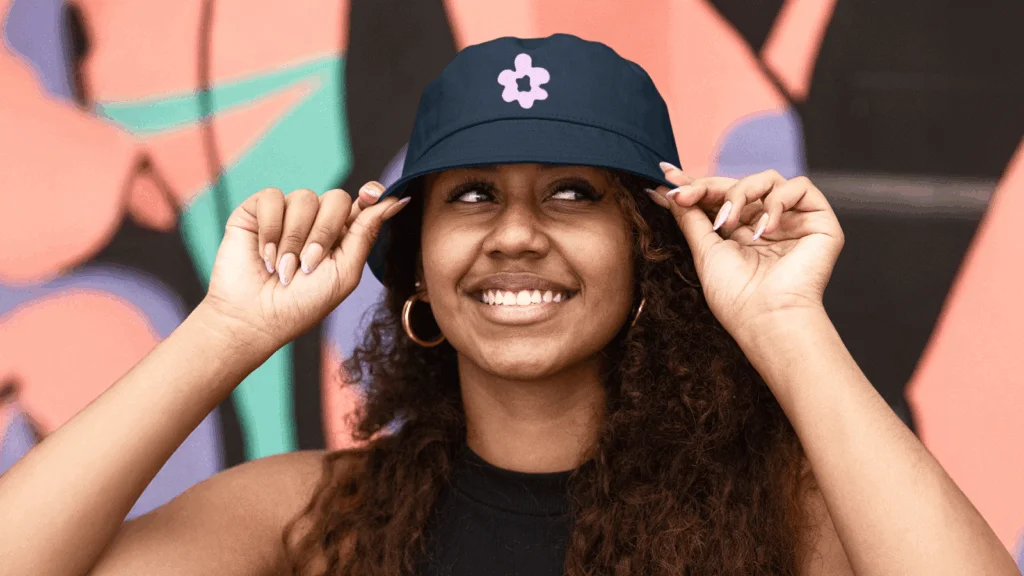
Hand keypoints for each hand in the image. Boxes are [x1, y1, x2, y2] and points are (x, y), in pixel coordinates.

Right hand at [200, 183, 408, 352]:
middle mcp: (316, 220)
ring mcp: (287, 214)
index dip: (371, 193)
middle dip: (324, 232)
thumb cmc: (302, 304)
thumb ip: (366, 234)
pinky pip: (272, 197)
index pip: (363, 202)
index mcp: (342, 235)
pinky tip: (266, 255)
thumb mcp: (344, 272)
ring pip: (304, 197)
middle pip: (336, 198)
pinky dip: (270, 229)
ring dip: (294, 238)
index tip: (372, 195)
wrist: (255, 318)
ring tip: (283, 268)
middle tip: (308, 265)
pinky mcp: (257, 211)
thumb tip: (397, 199)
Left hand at [647, 165, 843, 341]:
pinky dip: (777, 202)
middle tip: (686, 196)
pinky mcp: (819, 221)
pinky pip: (801, 187)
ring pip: (767, 179)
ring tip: (728, 222)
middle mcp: (768, 224)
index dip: (696, 183)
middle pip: (740, 184)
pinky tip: (763, 230)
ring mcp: (794, 221)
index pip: (721, 197)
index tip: (667, 174)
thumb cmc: (735, 296)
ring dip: (741, 194)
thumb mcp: (704, 251)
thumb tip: (667, 191)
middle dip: (710, 187)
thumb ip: (690, 218)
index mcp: (742, 233)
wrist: (767, 317)